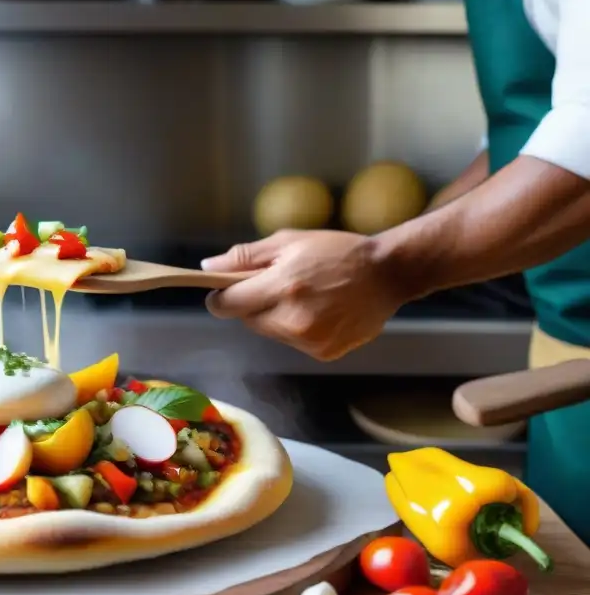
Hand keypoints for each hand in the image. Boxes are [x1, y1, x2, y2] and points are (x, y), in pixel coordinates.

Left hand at [201, 230, 406, 360]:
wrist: (388, 273)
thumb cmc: (337, 251)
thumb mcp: (289, 242)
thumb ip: (244, 257)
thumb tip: (207, 267)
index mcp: (282, 287)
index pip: (227, 305)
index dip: (220, 298)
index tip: (223, 291)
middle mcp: (293, 319)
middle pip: (247, 320)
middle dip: (254, 304)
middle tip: (279, 285)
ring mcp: (309, 339)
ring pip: (270, 332)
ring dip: (276, 317)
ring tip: (304, 296)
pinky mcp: (323, 353)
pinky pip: (293, 342)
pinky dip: (298, 329)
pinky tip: (320, 311)